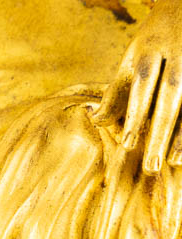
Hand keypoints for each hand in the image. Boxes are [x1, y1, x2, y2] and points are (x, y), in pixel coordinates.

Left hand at [94, 0, 181, 172]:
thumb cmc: (154, 43)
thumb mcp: (132, 60)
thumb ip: (116, 91)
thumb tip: (95, 121)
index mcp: (151, 49)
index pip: (142, 85)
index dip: (135, 115)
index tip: (127, 145)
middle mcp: (178, 53)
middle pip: (171, 96)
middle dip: (160, 131)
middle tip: (150, 165)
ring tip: (173, 161)